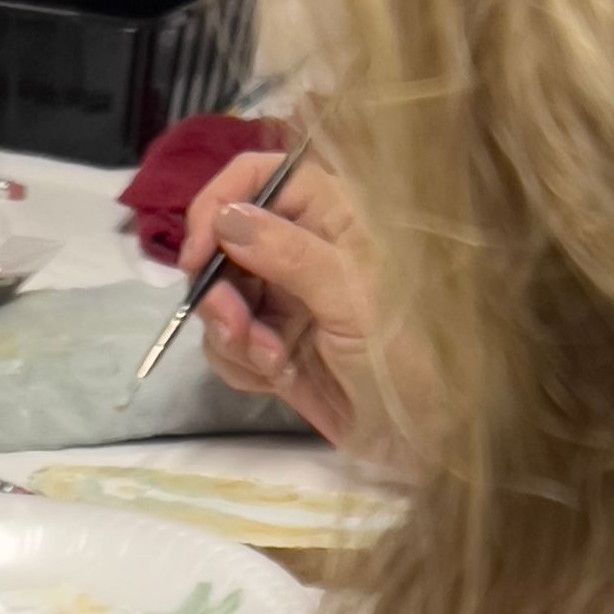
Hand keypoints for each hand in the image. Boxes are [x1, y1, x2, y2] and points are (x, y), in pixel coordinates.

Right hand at [180, 149, 432, 465]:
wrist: (416, 437)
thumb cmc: (403, 357)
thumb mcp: (352, 297)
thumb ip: (289, 253)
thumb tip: (225, 218)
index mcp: (333, 215)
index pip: (259, 176)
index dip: (218, 204)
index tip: (197, 254)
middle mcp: (302, 248)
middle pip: (224, 242)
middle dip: (219, 290)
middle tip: (237, 326)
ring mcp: (284, 298)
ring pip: (218, 298)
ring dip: (231, 335)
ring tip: (272, 362)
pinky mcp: (272, 344)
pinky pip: (227, 344)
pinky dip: (239, 365)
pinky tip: (276, 380)